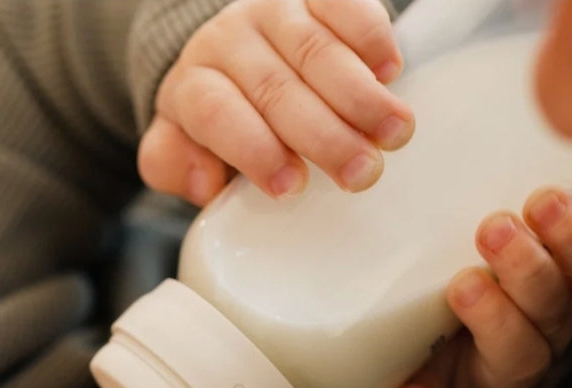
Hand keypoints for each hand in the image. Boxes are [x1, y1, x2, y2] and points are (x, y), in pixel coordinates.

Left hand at [138, 0, 413, 205]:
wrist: (230, 52)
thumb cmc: (218, 115)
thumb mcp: (180, 146)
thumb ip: (176, 167)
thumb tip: (205, 183)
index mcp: (193, 85)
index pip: (218, 114)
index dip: (255, 151)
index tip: (291, 186)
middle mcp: (230, 41)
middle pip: (276, 88)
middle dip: (324, 135)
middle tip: (360, 173)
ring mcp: (274, 12)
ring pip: (317, 51)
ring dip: (361, 96)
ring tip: (394, 133)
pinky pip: (346, 6)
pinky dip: (372, 39)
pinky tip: (391, 73)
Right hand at [379, 181, 571, 387]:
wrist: (474, 343)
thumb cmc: (441, 362)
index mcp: (508, 372)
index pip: (514, 351)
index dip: (494, 320)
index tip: (461, 286)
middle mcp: (551, 337)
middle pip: (556, 307)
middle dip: (528, 269)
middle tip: (494, 229)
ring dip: (571, 236)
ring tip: (542, 201)